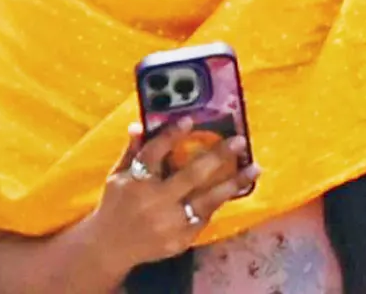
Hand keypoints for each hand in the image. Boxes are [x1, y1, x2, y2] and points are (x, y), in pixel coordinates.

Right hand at [88, 120, 258, 275]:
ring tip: (254, 168)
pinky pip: (205, 217)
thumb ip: (132, 150)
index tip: (191, 119)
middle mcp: (154, 201)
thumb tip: (140, 124)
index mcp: (136, 181)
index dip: (172, 134)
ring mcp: (170, 222)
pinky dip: (219, 202)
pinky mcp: (180, 239)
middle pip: (190, 175)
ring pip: (207, 199)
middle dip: (217, 156)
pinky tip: (236, 188)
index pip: (155, 152)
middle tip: (239, 141)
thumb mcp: (118, 176)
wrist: (110, 247)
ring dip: (233, 183)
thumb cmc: (116, 204)